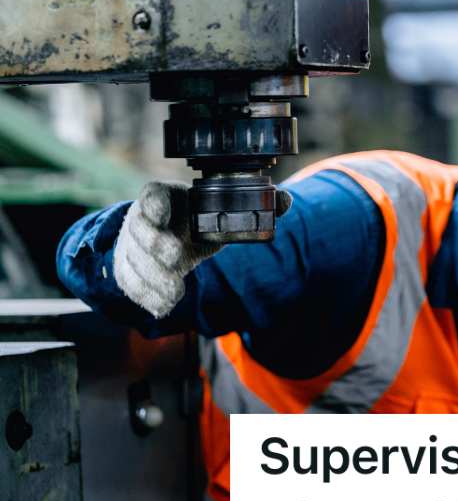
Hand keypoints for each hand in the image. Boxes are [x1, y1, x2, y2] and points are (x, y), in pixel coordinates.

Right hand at [113, 181, 291, 317]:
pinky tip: (164, 304)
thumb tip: (286, 201)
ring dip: (153, 276)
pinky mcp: (129, 272)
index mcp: (163, 199)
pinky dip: (149, 297)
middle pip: (140, 231)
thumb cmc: (190, 223)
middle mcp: (142, 222)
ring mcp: (131, 248)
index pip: (152, 195)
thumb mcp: (213, 213)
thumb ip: (248, 209)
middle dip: (155, 244)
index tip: (162, 210)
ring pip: (134, 261)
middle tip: (175, 255)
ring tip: (173, 288)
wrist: (160, 243)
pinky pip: (133, 286)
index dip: (154, 203)